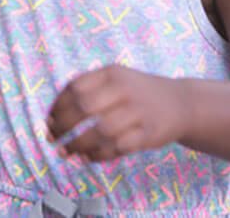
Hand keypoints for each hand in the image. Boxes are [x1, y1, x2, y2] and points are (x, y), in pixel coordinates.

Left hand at [45, 65, 188, 162]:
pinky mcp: (149, 134)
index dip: (57, 105)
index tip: (48, 120)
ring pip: (100, 131)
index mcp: (112, 73)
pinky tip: (89, 157)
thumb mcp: (116, 78)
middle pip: (85, 108)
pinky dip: (99, 155)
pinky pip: (118, 148)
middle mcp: (125, 89)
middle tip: (52, 138)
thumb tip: (53, 115)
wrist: (181, 102)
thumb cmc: (137, 93)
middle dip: (63, 126)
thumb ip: (88, 89)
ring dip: (78, 145)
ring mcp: (138, 112)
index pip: (76, 87)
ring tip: (66, 152)